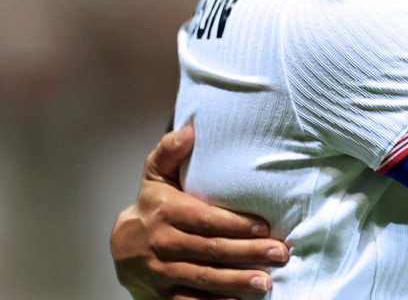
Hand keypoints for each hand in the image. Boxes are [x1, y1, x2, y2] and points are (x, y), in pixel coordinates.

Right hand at [111, 126, 287, 298]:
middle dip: (248, 253)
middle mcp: (164, 244)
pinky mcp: (163, 295)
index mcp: (167, 213)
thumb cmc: (152, 205)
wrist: (122, 246)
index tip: (265, 227)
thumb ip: (170, 151)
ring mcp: (163, 272)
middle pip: (212, 250)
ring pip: (204, 278)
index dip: (237, 225)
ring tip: (266, 281)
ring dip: (236, 281)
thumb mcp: (156, 175)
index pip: (207, 220)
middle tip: (279, 254)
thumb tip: (189, 130)